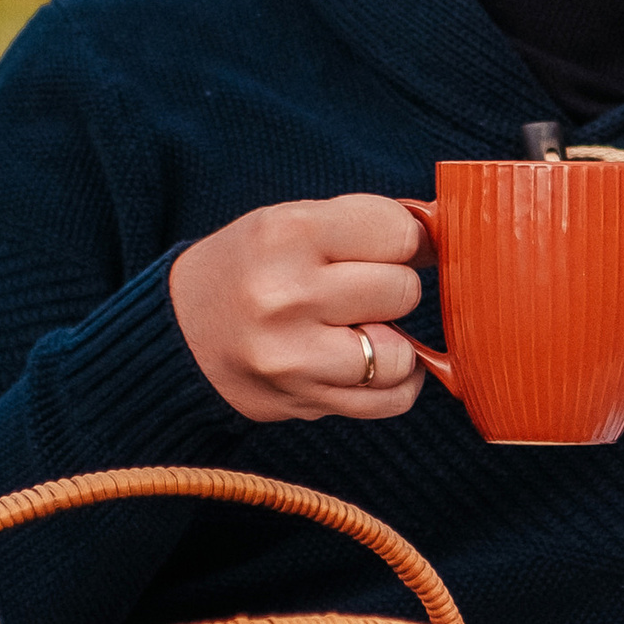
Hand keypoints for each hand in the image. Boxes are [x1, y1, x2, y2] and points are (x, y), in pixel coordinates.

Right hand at [169, 196, 431, 424]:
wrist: (178, 336)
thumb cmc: (251, 270)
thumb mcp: (290, 222)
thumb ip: (366, 224)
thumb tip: (444, 238)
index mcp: (286, 232)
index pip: (399, 232)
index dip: (403, 241)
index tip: (385, 248)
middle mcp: (286, 294)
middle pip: (403, 291)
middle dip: (392, 290)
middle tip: (357, 292)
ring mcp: (293, 355)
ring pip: (401, 354)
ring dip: (391, 343)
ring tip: (357, 331)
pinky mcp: (303, 401)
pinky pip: (392, 400)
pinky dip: (393, 384)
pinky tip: (368, 366)